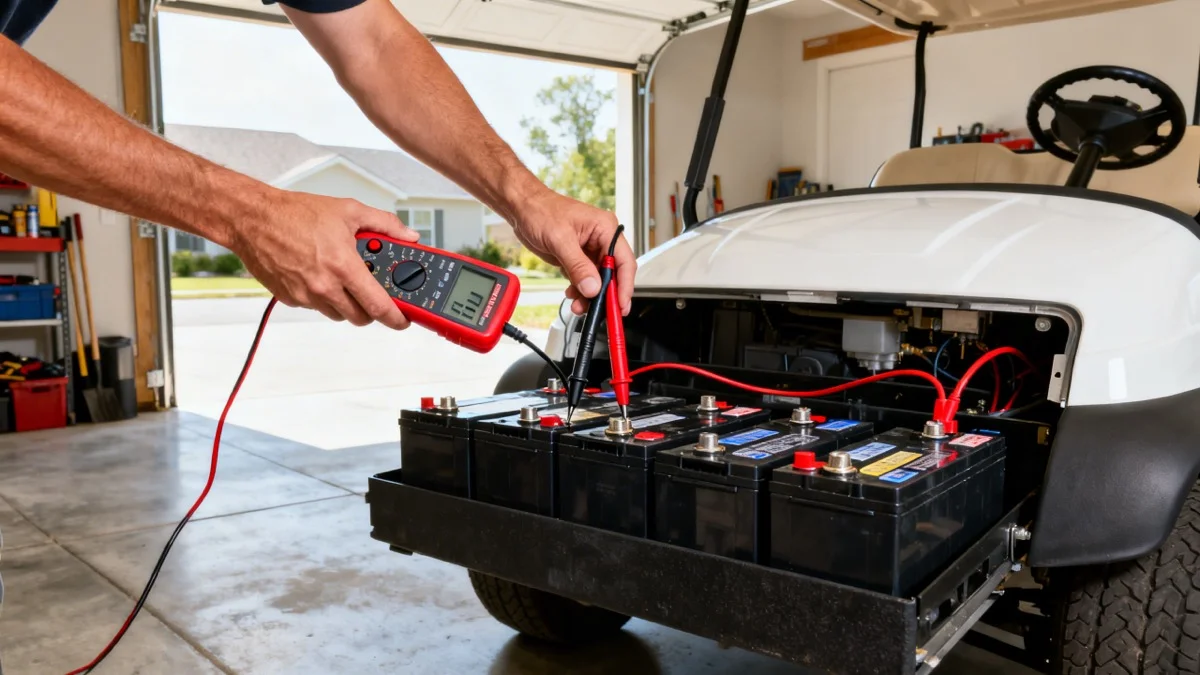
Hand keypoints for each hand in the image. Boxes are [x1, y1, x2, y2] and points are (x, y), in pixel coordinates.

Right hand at [229, 187, 418, 327]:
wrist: (254, 219)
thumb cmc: (296, 213)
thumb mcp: (349, 210)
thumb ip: (385, 225)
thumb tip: (408, 236)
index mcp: (343, 266)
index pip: (378, 306)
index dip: (396, 317)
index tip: (403, 319)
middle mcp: (324, 286)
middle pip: (360, 317)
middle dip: (371, 308)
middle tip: (372, 292)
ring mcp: (305, 295)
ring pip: (338, 314)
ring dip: (347, 304)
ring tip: (343, 278)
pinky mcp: (290, 298)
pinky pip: (316, 307)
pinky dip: (324, 298)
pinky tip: (320, 275)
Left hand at [510, 190, 635, 315]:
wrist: (522, 209)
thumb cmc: (541, 211)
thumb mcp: (560, 240)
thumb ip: (578, 266)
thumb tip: (593, 287)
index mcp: (605, 229)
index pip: (624, 262)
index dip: (625, 286)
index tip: (620, 305)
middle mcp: (601, 240)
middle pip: (614, 274)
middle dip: (606, 294)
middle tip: (601, 311)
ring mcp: (590, 250)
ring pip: (598, 280)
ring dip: (590, 295)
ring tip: (579, 305)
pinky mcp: (578, 258)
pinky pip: (585, 279)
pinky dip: (580, 290)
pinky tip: (572, 294)